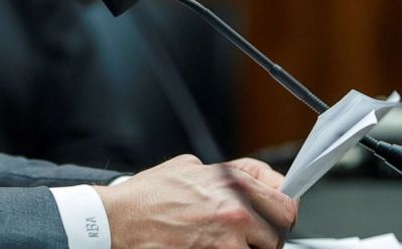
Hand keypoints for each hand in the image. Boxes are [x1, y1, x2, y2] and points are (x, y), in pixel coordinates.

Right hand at [94, 154, 297, 248]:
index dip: (282, 208)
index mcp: (232, 185)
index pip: (286, 202)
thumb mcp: (189, 165)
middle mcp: (236, 214)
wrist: (120, 220)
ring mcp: (227, 243)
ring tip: (222, 241)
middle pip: (279, 232)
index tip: (276, 213)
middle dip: (266, 234)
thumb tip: (248, 179)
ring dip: (246, 247)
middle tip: (249, 234)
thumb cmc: (148, 195)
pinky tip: (209, 245)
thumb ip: (225, 173)